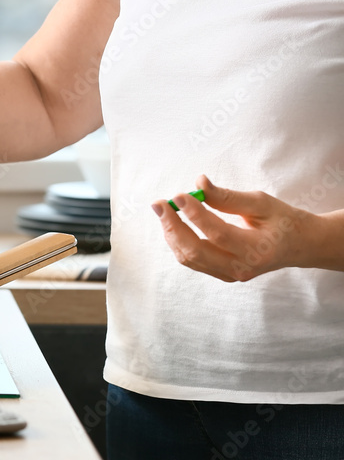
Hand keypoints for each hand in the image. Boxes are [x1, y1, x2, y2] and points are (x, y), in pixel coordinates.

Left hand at [150, 175, 322, 281]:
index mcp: (257, 250)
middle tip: (159, 204)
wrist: (299, 245)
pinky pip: (194, 261)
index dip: (195, 214)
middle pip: (197, 251)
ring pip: (190, 258)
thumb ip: (229, 197)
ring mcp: (231, 275)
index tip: (178, 196)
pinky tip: (174, 225)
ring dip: (172, 234)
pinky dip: (179, 242)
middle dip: (172, 226)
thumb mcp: (261, 203)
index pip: (218, 233)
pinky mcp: (223, 275)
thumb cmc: (282, 220)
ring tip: (164, 211)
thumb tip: (199, 184)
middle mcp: (242, 268)